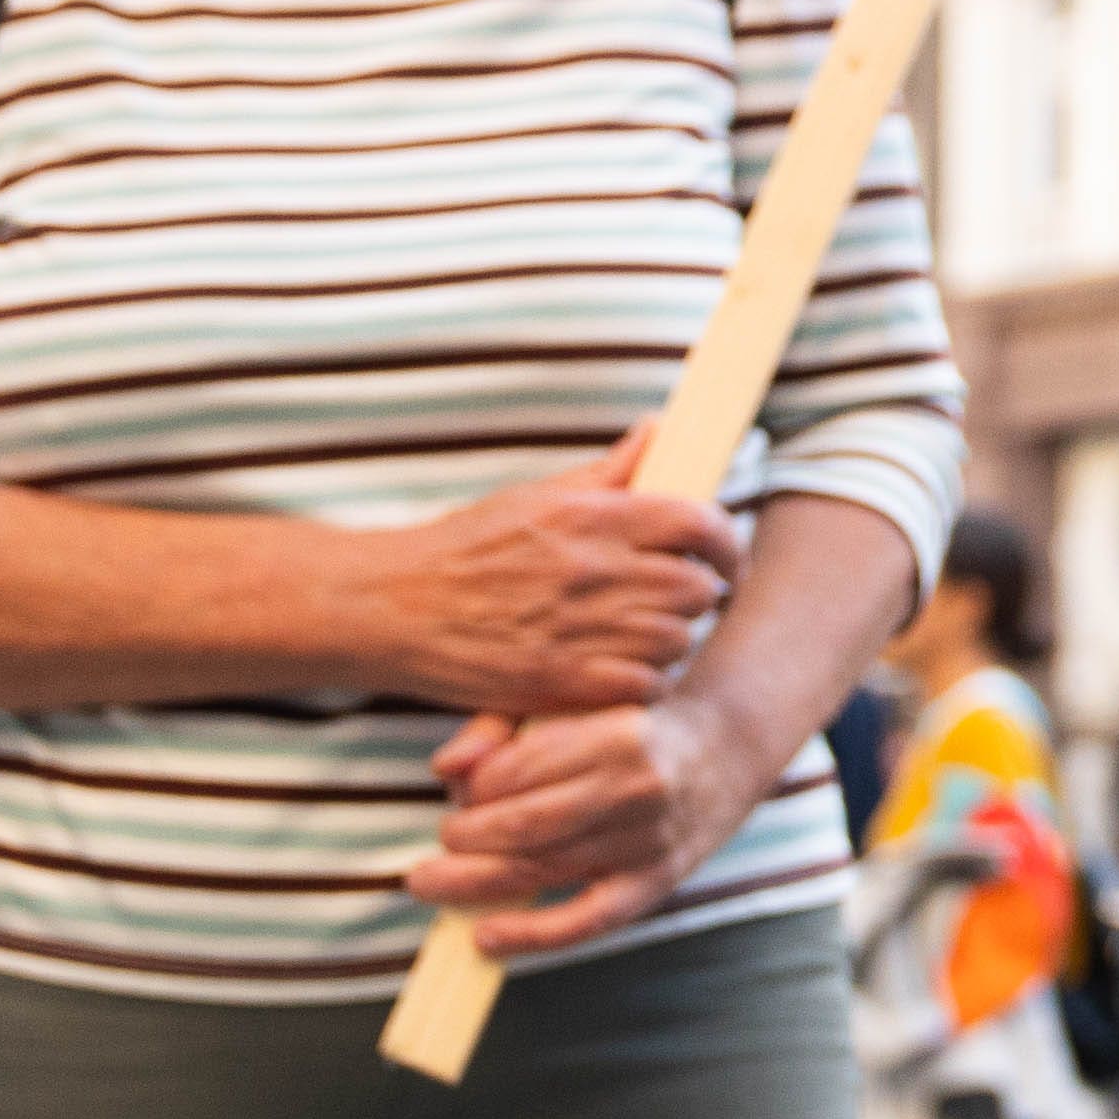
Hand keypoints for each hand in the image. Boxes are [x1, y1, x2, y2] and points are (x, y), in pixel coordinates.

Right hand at [361, 423, 742, 717]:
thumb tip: (659, 430)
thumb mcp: (534, 496)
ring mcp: (578, 630)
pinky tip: (623, 668)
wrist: (392, 608)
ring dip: (673, 639)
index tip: (725, 553)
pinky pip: (644, 688)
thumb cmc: (465, 547)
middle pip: (697, 586)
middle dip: (702, 592)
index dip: (727, 540)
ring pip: (677, 640)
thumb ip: (608, 472)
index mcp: (588, 515)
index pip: (698, 521)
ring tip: (648, 632)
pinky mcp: (561, 683)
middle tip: (685, 598)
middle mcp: (590, 570)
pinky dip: (645, 682)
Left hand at [412, 685, 777, 957]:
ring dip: (476, 881)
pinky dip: (532, 934)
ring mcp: (649, 840)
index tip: (459, 794)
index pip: (517, 770)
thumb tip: (445, 769)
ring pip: (545, 868)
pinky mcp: (657, 881)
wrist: (728, 745)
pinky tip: (485, 937)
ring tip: (431, 882)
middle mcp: (637, 788)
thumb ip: (502, 727)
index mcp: (615, 733)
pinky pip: (587, 920)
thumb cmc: (633, 721)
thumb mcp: (576, 703)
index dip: (473, 788)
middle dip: (463, 838)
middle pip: (525, 824)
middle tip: (435, 846)